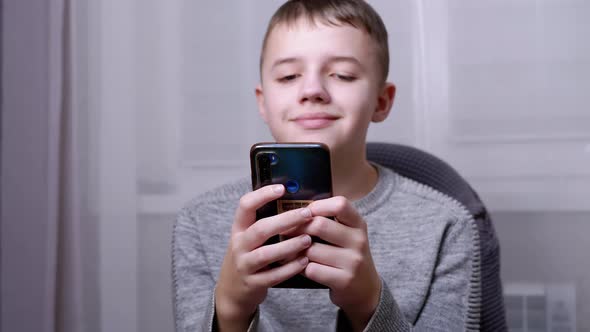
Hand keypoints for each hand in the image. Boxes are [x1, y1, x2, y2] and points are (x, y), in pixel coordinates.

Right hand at [215, 184, 312, 330]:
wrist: (231, 291)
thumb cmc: (247, 257)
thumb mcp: (248, 238)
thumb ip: (264, 222)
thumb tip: (293, 202)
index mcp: (239, 229)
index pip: (245, 206)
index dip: (262, 195)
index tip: (282, 188)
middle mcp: (239, 245)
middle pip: (261, 229)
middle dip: (285, 220)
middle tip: (307, 213)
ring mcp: (244, 265)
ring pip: (266, 254)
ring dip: (289, 245)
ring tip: (308, 239)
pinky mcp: (253, 283)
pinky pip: (273, 276)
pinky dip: (290, 268)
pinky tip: (304, 261)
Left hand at [300, 196, 381, 330]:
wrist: (365, 289)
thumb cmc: (347, 256)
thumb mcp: (347, 234)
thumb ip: (329, 221)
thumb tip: (295, 211)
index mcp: (358, 224)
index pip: (340, 204)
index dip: (318, 205)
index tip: (305, 213)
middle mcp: (358, 241)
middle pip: (320, 225)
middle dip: (298, 228)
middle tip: (286, 231)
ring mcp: (353, 261)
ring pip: (312, 249)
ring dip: (296, 250)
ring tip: (289, 250)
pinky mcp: (344, 280)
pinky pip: (312, 269)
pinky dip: (300, 267)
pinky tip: (299, 266)